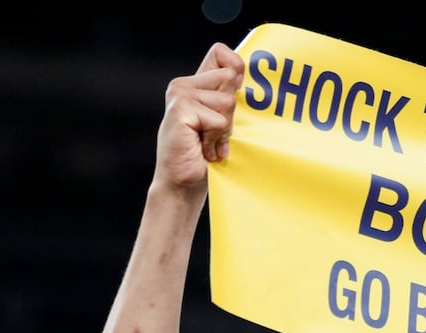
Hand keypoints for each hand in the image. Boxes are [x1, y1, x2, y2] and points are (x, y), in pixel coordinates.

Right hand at [154, 43, 244, 192]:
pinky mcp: (181, 110)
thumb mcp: (220, 123)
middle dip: (230, 112)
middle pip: (230, 79)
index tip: (232, 99)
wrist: (181, 186)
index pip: (222, 53)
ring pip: (227, 101)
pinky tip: (203, 149)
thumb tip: (244, 74)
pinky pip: (218, 120)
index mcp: (193, 84)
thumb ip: (227, 97)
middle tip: (215, 134)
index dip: (235, 71)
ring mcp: (180, 95)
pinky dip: (216, 139)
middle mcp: (183, 84)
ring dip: (223, 130)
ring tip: (208, 144)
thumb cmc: (202, 158)